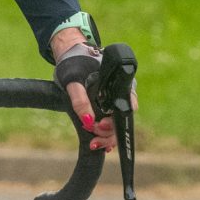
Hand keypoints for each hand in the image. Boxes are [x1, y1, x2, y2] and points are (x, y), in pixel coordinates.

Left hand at [50, 35, 117, 152]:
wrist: (73, 56)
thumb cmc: (74, 64)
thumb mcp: (72, 80)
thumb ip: (80, 99)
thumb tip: (87, 121)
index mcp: (120, 84)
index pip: (126, 108)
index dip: (115, 122)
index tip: (100, 126)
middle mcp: (122, 93)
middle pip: (121, 120)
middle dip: (107, 132)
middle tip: (93, 138)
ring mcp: (115, 101)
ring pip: (117, 125)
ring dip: (106, 137)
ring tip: (93, 143)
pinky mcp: (108, 106)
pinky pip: (111, 124)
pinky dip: (105, 135)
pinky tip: (98, 144)